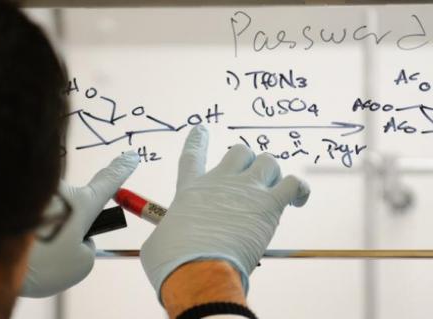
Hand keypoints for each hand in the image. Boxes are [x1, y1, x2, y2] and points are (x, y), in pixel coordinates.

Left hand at [22, 151, 138, 296]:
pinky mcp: (14, 198)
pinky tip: (18, 246)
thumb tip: (68, 236)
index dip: (122, 170)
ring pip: (48, 215)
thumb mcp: (79, 264)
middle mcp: (60, 192)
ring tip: (30, 254)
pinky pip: (29, 217)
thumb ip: (84, 248)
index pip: (109, 182)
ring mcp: (37, 193)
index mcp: (82, 205)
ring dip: (42, 234)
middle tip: (52, 249)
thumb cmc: (41, 264)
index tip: (132, 156)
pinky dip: (25, 233)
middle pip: (71, 209)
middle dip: (66, 228)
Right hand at [140, 125, 309, 298]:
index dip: (198, 139)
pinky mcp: (269, 205)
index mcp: (191, 189)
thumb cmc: (172, 260)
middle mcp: (220, 182)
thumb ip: (166, 231)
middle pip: (239, 151)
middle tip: (247, 182)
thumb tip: (167, 237)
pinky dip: (299, 189)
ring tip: (271, 192)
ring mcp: (246, 190)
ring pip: (268, 161)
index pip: (194, 155)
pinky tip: (298, 200)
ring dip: (271, 173)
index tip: (201, 128)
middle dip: (246, 162)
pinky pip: (294, 184)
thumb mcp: (158, 241)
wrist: (197, 269)